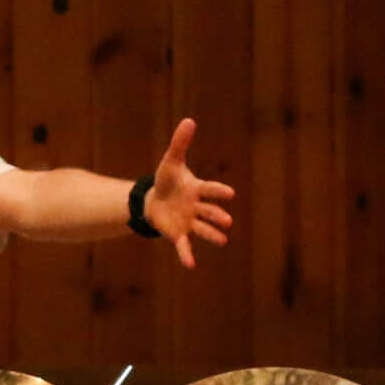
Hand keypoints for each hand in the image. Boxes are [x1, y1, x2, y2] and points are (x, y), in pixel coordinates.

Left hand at [144, 118, 235, 270]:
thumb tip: (189, 120)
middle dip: (217, 215)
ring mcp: (189, 222)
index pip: (210, 190)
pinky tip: (190, 265)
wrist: (154, 201)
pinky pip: (184, 245)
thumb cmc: (167, 181)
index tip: (230, 194)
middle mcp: (197, 207)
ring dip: (211, 234)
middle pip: (209, 211)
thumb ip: (180, 143)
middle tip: (227, 220)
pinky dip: (186, 254)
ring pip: (202, 229)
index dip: (218, 192)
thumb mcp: (170, 161)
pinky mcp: (178, 234)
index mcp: (197, 189)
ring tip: (222, 240)